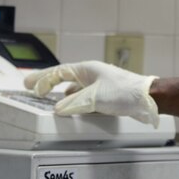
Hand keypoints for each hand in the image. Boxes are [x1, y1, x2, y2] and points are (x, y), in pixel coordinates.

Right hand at [23, 61, 159, 127]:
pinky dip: (74, 100)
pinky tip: (74, 107)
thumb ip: (74, 103)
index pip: (58, 72)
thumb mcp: (94, 98)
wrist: (148, 99)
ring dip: (61, 92)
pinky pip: (83, 96)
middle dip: (48, 82)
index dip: (42, 79)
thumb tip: (58, 108)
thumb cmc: (125, 92)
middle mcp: (91, 74)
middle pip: (64, 77)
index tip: (30, 85)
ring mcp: (98, 84)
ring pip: (74, 87)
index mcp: (86, 69)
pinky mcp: (105, 94)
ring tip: (49, 98)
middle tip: (33, 87)